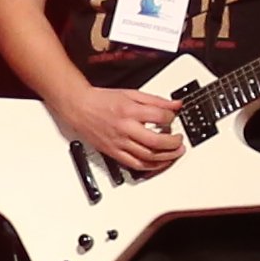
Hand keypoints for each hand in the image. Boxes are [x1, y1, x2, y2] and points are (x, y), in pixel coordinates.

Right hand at [56, 86, 184, 174]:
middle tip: (180, 141)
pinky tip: (159, 163)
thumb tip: (175, 105)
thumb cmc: (102, 101)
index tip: (173, 118)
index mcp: (130, 111)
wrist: (80, 108)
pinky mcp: (114, 153)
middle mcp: (125, 129)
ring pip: (147, 157)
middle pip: (155, 141)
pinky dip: (151, 166)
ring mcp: (119, 143)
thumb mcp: (131, 94)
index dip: (171, 118)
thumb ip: (155, 100)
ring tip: (175, 153)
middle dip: (173, 143)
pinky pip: (135, 165)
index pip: (159, 117)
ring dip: (166, 157)